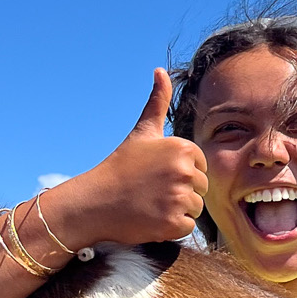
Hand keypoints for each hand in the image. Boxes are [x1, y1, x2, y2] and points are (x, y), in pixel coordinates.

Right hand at [47, 69, 207, 249]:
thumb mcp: (142, 132)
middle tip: (153, 191)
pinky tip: (152, 218)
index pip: (200, 167)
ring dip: (176, 210)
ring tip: (152, 204)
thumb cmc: (120, 166)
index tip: (157, 174)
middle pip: (201, 188)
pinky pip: (187, 228)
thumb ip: (157, 102)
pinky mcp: (173, 223)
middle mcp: (184, 171)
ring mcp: (179, 197)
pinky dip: (172, 228)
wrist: (95, 201)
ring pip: (196, 208)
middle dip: (180, 192)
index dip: (180, 173)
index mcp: (183, 148)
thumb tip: (160, 70)